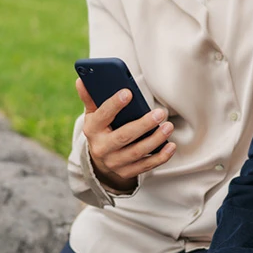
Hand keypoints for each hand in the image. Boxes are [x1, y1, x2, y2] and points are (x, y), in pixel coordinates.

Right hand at [76, 78, 175, 192]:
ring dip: (155, 140)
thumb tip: (81, 80)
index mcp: (92, 129)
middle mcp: (101, 148)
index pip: (102, 116)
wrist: (100, 160)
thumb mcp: (93, 115)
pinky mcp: (126, 172)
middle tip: (160, 113)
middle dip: (143, 125)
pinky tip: (170, 146)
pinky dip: (160, 157)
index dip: (114, 104)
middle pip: (123, 136)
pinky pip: (145, 166)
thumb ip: (90, 98)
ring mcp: (114, 162)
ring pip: (136, 152)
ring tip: (168, 126)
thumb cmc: (101, 129)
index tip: (128, 93)